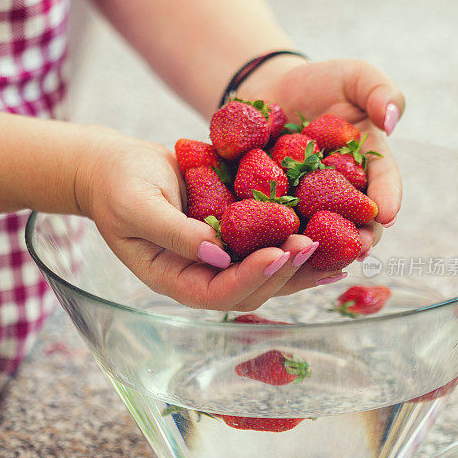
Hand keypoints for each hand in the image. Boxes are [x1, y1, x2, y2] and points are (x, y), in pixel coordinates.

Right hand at [77, 132, 336, 310]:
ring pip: (270, 270)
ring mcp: (222, 256)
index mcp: (177, 279)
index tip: (280, 254)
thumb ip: (173, 232)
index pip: (220, 291)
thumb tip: (215, 252)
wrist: (116, 166)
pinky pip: (270, 240)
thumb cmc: (117, 186)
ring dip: (304, 262)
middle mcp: (205, 275)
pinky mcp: (235, 233)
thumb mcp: (136, 207)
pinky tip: (332, 229)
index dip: (252, 276)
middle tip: (319, 247)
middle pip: (254, 287)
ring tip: (342, 248)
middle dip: (287, 270)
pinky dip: (299, 236)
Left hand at [240, 56, 404, 252]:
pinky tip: (276, 251)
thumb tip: (391, 120)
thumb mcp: (355, 77)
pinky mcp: (274, 212)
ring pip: (319, 235)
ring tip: (318, 255)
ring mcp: (309, 207)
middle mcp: (343, 196)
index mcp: (369, 168)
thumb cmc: (321, 83)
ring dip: (321, 249)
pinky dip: (278, 240)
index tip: (387, 214)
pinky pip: (279, 229)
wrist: (270, 90)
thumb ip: (379, 90)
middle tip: (358, 247)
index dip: (387, 199)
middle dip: (358, 236)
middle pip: (355, 221)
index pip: (384, 185)